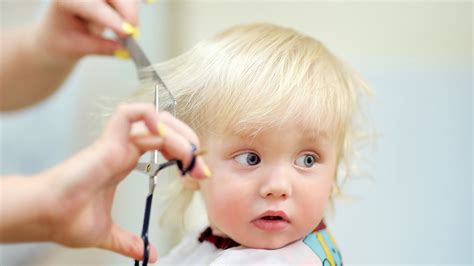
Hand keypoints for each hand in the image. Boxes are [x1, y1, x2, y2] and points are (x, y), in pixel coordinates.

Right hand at [0, 103, 209, 261]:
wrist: (45, 217)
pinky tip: (166, 137)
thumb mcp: (108, 234)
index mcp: (124, 162)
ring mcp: (116, 143)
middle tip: (200, 166)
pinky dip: (151, 116)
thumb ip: (130, 242)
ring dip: (179, 133)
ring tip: (190, 155)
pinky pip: (131, 113)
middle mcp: (123, 149)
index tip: (198, 174)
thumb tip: (149, 255)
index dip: (184, 154)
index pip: (162, 145)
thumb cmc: (66, 219)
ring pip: (154, 120)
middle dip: (188, 141)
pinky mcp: (108, 141)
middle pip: (163, 129)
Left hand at [34, 0, 140, 63]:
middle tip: (133, 34)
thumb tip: (126, 52)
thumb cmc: (62, 40)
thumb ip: (102, 48)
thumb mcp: (77, 48)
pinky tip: (149, 1)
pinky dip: (136, 2)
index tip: (128, 33)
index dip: (113, 19)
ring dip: (130, 12)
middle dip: (128, 12)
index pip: (93, 6)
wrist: (56, 34)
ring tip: (126, 32)